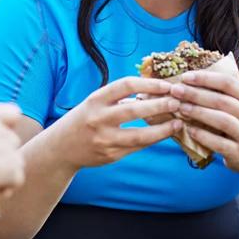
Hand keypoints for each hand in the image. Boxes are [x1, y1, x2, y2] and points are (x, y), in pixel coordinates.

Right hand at [47, 76, 181, 169]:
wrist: (61, 148)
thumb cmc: (83, 119)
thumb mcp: (94, 102)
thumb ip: (118, 98)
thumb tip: (152, 91)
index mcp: (95, 100)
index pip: (125, 85)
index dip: (148, 83)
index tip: (166, 85)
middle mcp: (98, 119)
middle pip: (134, 110)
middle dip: (160, 105)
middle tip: (177, 102)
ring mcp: (104, 139)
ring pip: (140, 135)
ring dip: (162, 129)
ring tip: (178, 123)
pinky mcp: (110, 155)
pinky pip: (137, 147)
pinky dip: (153, 140)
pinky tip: (164, 134)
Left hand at [168, 70, 238, 174]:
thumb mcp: (237, 107)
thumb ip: (219, 94)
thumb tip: (187, 81)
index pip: (228, 83)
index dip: (205, 78)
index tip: (185, 77)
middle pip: (222, 101)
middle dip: (196, 94)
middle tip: (176, 91)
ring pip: (223, 120)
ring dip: (199, 113)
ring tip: (180, 108)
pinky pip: (220, 143)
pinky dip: (203, 136)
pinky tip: (189, 130)